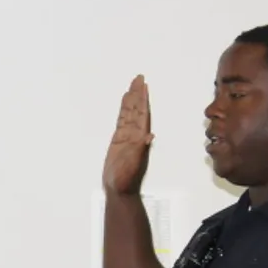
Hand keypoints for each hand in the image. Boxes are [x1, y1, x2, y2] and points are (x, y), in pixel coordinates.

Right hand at [103, 74, 154, 194]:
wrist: (120, 189)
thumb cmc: (127, 179)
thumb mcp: (135, 163)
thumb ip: (141, 149)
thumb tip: (149, 136)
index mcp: (140, 137)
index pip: (142, 114)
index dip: (143, 99)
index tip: (143, 85)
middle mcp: (134, 134)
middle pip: (136, 110)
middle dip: (138, 94)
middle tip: (138, 78)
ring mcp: (126, 137)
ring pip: (128, 114)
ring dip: (131, 100)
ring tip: (131, 86)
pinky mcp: (118, 141)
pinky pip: (121, 122)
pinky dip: (122, 112)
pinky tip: (123, 104)